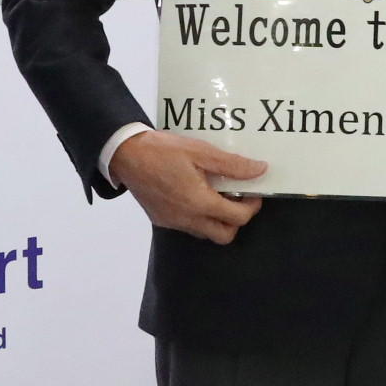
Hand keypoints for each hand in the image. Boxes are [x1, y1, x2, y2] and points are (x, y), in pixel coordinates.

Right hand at [110, 130, 267, 244]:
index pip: (237, 218)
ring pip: (206, 234)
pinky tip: (196, 195)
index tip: (252, 192)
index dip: (252, 206)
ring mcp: (173, 222)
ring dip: (218, 220)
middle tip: (237, 198)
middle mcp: (187, 219)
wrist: (125, 155)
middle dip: (236, 220)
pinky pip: (188, 227)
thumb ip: (232, 165)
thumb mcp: (201, 152)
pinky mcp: (161, 220)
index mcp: (199, 202)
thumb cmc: (162, 150)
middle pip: (224, 235)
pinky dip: (199, 217)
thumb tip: (260, 170)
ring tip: (217, 195)